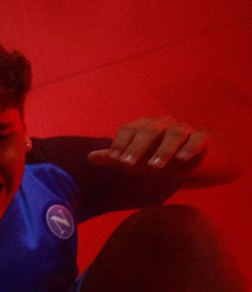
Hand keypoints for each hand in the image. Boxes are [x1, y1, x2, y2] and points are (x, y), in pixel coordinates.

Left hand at [87, 116, 207, 173]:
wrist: (191, 160)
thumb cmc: (156, 157)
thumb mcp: (134, 160)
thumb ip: (113, 158)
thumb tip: (89, 157)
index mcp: (144, 127)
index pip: (129, 130)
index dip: (121, 143)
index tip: (114, 160)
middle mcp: (163, 124)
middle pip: (149, 130)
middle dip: (137, 148)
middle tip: (128, 165)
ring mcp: (184, 129)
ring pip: (174, 133)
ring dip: (164, 150)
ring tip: (155, 167)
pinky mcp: (201, 138)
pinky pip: (198, 139)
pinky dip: (190, 147)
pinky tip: (183, 159)